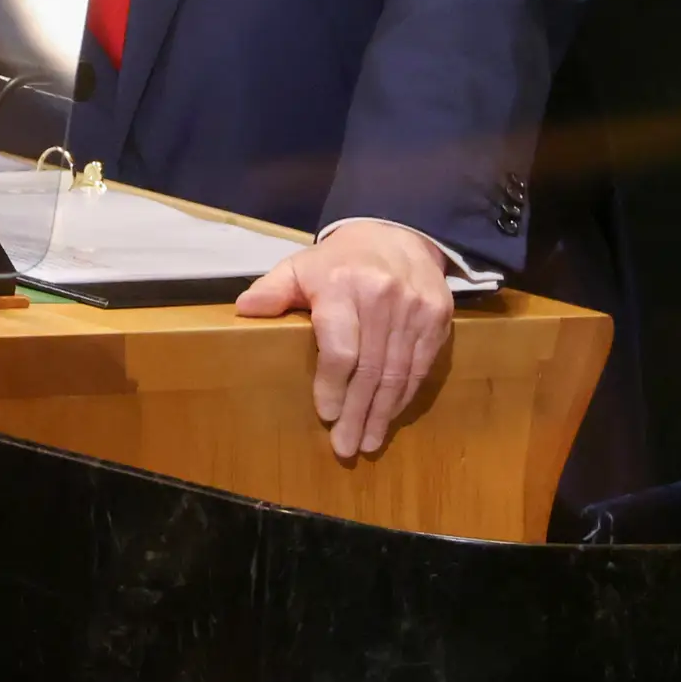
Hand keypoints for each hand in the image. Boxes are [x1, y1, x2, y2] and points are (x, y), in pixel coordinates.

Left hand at [237, 220, 453, 460]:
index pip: (341, 349)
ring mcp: (414, 308)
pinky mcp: (437, 317)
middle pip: (370, 369)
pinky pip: (420, 366)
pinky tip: (390, 416)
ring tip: (367, 442)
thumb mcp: (300, 267)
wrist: (396, 233)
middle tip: (346, 448)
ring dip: (382, 414)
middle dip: (357, 414)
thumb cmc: (339, 262)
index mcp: (341, 286)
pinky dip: (404, 396)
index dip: (333, 386)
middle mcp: (382, 297)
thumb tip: (243, 309)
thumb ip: (273, 290)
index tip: (326, 415)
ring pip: (398, 373)